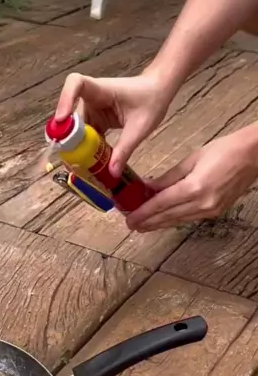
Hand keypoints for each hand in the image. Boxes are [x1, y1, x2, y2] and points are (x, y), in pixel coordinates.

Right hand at [54, 70, 170, 175]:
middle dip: (67, 135)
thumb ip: (125, 149)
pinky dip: (86, 148)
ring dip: (75, 145)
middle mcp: (92, 98)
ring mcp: (93, 109)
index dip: (65, 99)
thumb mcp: (140, 127)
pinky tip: (88, 162)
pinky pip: (86, 134)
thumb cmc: (151, 100)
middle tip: (68, 157)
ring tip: (77, 165)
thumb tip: (112, 173)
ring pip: (76, 128)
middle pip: (70, 114)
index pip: (75, 83)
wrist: (158, 91)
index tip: (62, 119)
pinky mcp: (96, 119)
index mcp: (102, 90)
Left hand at [127, 126, 257, 231]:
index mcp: (194, 187)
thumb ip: (169, 176)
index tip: (129, 218)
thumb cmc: (224, 150)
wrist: (253, 155)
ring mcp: (210, 210)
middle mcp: (202, 203)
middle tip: (131, 225)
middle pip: (168, 216)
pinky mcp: (216, 211)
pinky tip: (164, 219)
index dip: (143, 212)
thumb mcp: (192, 159)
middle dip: (148, 222)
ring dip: (159, 223)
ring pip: (178, 220)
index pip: (161, 204)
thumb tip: (148, 187)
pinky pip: (189, 218)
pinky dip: (174, 219)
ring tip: (143, 225)